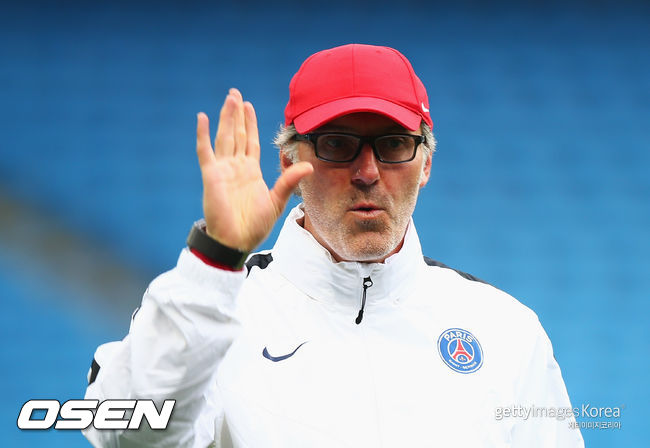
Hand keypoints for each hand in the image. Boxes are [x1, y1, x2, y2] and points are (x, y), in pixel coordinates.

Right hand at [196, 89, 312, 251]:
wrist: (236, 241)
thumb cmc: (255, 225)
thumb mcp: (277, 200)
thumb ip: (290, 180)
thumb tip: (308, 165)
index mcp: (251, 172)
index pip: (250, 141)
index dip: (249, 124)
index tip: (249, 106)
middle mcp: (236, 167)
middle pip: (236, 134)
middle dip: (236, 114)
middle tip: (235, 93)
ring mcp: (222, 170)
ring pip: (224, 137)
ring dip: (226, 118)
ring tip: (229, 98)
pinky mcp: (211, 176)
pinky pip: (205, 151)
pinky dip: (203, 134)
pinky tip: (203, 118)